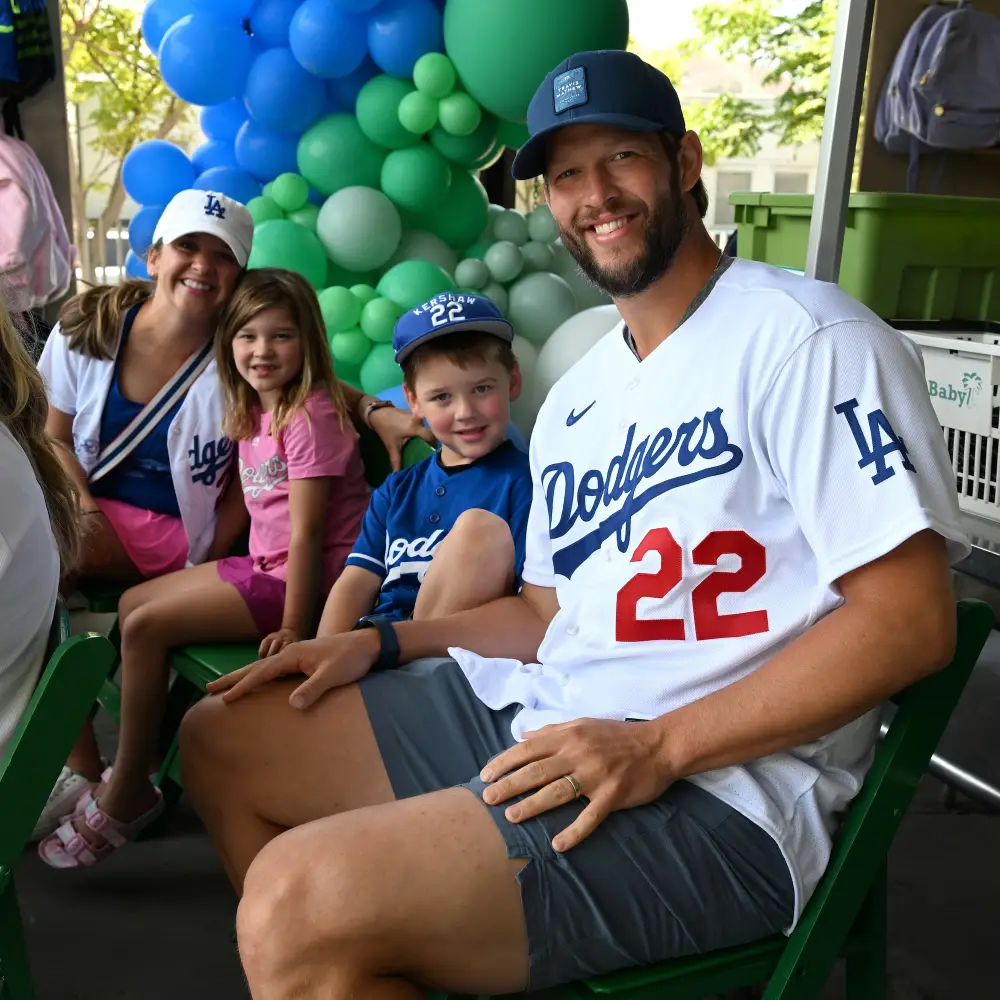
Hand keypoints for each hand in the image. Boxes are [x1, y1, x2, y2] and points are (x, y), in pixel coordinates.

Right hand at [206, 628, 379, 707]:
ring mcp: (296, 656)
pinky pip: (275, 671)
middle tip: (209, 688)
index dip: (244, 686)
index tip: (226, 699)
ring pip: (264, 668)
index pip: (262, 673)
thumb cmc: (351, 658)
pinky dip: (261, 677)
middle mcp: (291, 653)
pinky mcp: (304, 661)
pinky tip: (258, 684)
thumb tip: (292, 704)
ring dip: (244, 677)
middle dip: (233, 678)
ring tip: (226, 687)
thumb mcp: (333, 675)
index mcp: (293, 655)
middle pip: (256, 667)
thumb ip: (313, 689)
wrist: (368, 645)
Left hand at [368, 403, 435, 470]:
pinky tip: (418, 437)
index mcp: (415, 427)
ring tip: (425, 445)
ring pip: (426, 427)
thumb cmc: (385, 429)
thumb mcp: (391, 446)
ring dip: (426, 435)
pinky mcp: (414, 414)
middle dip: (431, 441)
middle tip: (429, 450)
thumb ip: (396, 460)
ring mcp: (417, 415)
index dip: (434, 444)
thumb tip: (397, 473)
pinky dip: (421, 430)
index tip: (432, 452)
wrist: (378, 413)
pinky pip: (421, 424)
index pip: (431, 436)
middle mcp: (419, 420)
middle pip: (431, 431)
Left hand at [479, 718, 672, 851]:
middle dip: (509, 785)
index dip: (504, 762)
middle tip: (487, 799)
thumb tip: (523, 736)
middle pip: (537, 771)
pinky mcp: (613, 795)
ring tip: (511, 817)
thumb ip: (552, 731)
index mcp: (569, 736)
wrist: (659, 745)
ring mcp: (596, 775)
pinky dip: (574, 831)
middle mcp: (579, 753)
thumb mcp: (583, 724)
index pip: (528, 749)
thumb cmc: (617, 735)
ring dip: (532, 805)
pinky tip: (558, 845)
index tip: (485, 775)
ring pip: (557, 792)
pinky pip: (590, 816)